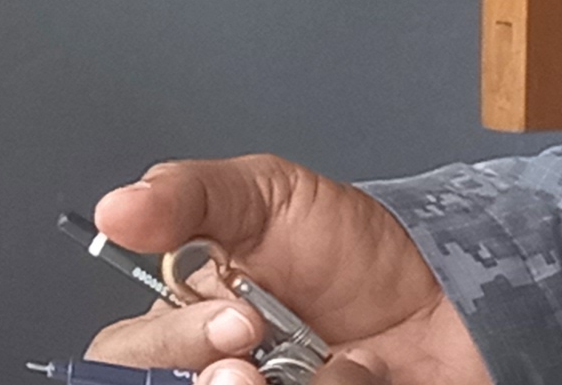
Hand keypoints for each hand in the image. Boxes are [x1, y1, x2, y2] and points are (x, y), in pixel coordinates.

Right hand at [81, 156, 488, 384]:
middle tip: (255, 352)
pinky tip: (358, 374)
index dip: (162, 346)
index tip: (232, 317)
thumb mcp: (266, 194)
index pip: (126, 355)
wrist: (447, 293)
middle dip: (204, 375)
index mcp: (183, 324)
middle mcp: (214, 373)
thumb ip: (189, 195)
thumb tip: (114, 210)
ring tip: (317, 369)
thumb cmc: (351, 248)